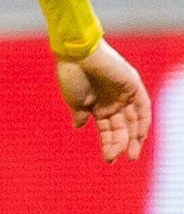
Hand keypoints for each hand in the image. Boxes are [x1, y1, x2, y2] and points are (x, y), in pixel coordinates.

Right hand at [57, 39, 151, 164]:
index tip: (109, 159)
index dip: (109, 144)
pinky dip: (143, 121)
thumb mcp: (75, 101)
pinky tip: (140, 135)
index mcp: (98, 106)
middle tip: (125, 159)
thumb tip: (78, 127)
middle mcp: (113, 101)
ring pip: (134, 120)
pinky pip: (143, 106)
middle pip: (123, 127)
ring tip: (132, 154)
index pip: (108, 129)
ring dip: (134, 137)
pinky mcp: (132, 85)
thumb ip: (79, 115)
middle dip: (123, 144)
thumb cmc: (71, 76)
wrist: (76, 54)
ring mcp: (124, 94)